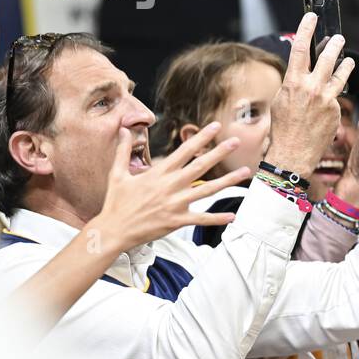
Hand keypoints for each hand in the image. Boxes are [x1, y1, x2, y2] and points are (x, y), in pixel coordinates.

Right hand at [88, 123, 250, 250]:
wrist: (113, 230)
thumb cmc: (116, 202)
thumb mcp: (117, 174)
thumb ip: (123, 151)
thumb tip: (123, 130)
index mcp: (158, 174)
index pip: (184, 151)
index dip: (201, 138)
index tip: (215, 127)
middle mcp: (170, 186)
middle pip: (200, 166)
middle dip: (219, 153)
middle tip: (236, 141)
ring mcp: (175, 204)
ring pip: (207, 190)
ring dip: (227, 181)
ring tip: (245, 171)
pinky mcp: (177, 221)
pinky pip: (201, 219)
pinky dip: (217, 218)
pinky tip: (232, 215)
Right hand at [266, 13, 354, 177]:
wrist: (292, 154)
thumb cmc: (283, 129)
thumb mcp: (282, 101)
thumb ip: (293, 84)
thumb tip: (300, 72)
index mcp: (292, 82)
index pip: (300, 48)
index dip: (306, 29)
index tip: (312, 16)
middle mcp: (310, 87)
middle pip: (326, 57)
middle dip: (334, 45)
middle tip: (339, 38)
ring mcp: (325, 98)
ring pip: (339, 73)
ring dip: (345, 63)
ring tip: (348, 59)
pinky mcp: (335, 109)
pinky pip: (338, 94)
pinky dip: (338, 90)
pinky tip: (338, 90)